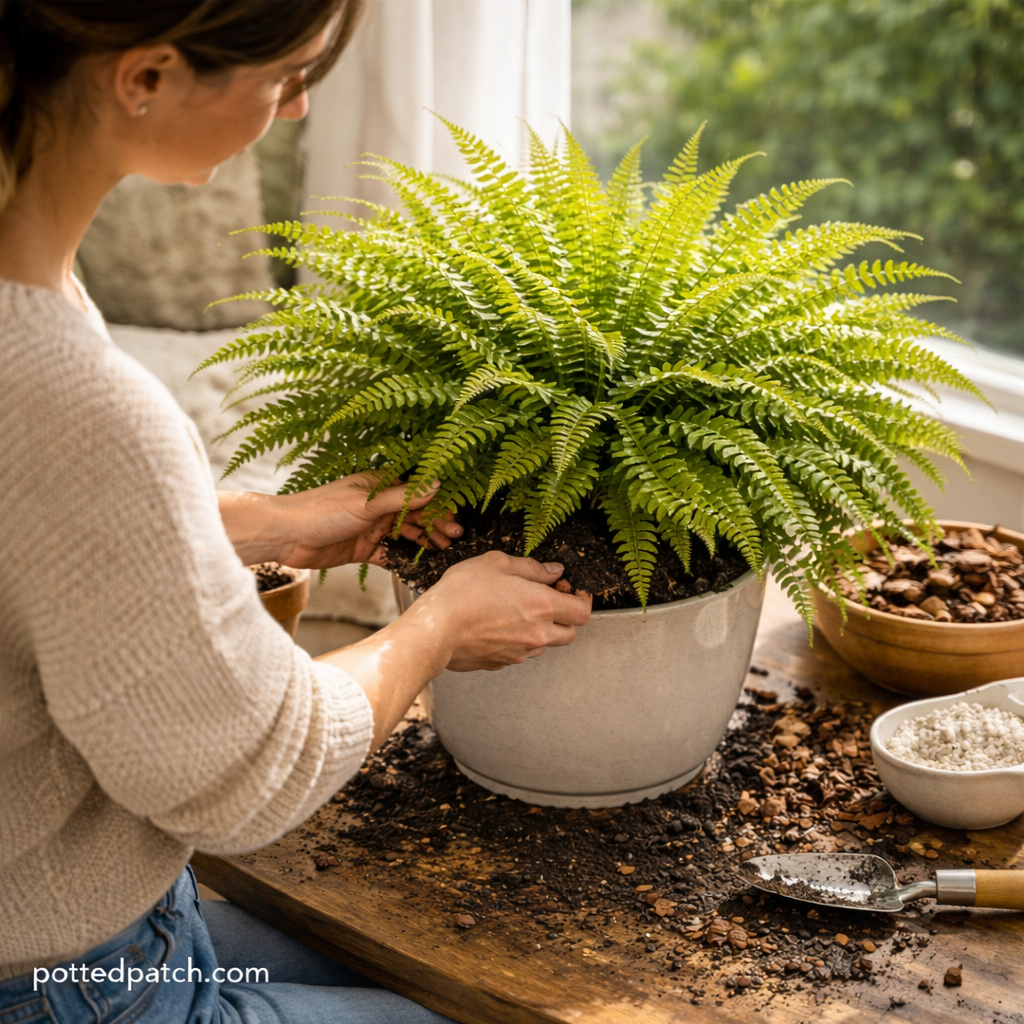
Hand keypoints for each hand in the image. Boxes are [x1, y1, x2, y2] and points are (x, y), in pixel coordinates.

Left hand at [218, 473, 461, 568]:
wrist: (285, 535)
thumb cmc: (321, 510)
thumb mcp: (367, 502)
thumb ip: (404, 497)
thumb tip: (438, 484)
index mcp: (380, 485)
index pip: (418, 491)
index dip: (439, 503)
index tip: (457, 516)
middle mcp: (379, 505)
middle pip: (416, 514)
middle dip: (437, 523)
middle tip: (456, 536)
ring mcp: (371, 527)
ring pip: (406, 534)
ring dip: (425, 540)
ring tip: (445, 549)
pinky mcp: (363, 548)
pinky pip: (390, 554)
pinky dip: (406, 558)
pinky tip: (422, 564)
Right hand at [410, 551, 592, 670]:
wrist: (434, 629)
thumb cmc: (462, 593)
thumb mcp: (497, 564)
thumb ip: (531, 568)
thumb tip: (553, 571)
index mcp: (542, 606)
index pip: (582, 612)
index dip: (582, 600)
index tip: (574, 592)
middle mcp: (536, 634)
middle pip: (570, 634)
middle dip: (565, 618)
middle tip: (548, 601)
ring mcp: (519, 652)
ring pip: (544, 645)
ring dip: (541, 630)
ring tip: (517, 611)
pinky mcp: (501, 663)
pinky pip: (519, 653)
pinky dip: (517, 641)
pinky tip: (498, 625)